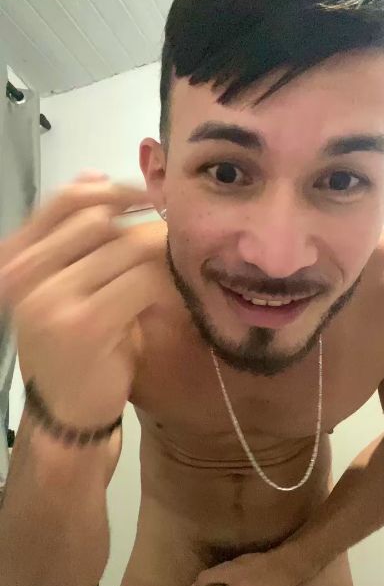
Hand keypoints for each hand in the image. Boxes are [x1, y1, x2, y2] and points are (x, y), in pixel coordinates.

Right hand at [0, 171, 164, 427]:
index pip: (66, 199)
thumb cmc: (70, 346)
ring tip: (167, 274)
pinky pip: (143, 280)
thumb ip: (74, 236)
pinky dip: (163, 285)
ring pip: (127, 247)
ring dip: (157, 256)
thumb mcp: (62, 285)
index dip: (113, 190)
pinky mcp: (86, 324)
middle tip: (167, 241)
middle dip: (141, 225)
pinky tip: (163, 300)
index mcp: (14, 260)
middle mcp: (23, 275)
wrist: (67, 411)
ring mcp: (51, 299)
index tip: (146, 197)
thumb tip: (95, 174)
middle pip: (100, 220)